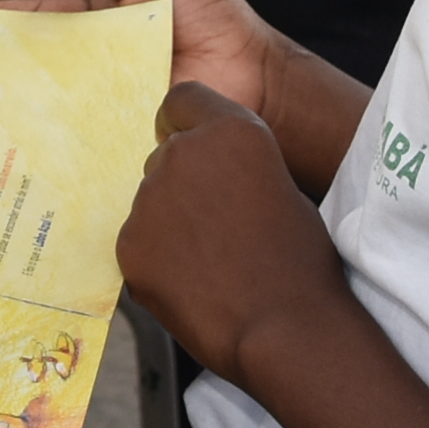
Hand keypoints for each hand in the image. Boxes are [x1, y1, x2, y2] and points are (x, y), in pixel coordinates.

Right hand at [0, 0, 279, 116]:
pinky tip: (21, 139)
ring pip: (51, 99)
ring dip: (18, 102)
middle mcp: (97, 59)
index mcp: (101, 15)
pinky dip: (52, 136)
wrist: (259, 77)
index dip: (4, 17)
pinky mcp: (116, 134)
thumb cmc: (212, 18)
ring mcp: (105, 98)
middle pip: (38, 59)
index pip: (42, 14)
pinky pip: (79, 135)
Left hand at [119, 81, 352, 379]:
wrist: (286, 328)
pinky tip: (193, 285)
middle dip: (182, 184)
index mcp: (230, 131)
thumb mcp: (281, 187)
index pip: (183, 100)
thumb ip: (236, 167)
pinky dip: (157, 262)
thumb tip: (212, 175)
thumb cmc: (300, 262)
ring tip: (211, 265)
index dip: (185, 124)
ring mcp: (149, 199)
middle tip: (214, 228)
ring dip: (170, 225)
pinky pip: (138, 244)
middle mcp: (183, 153)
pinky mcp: (128, 243)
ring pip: (150, 204)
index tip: (191, 149)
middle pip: (166, 156)